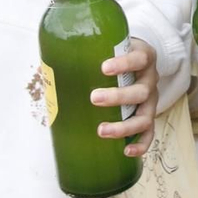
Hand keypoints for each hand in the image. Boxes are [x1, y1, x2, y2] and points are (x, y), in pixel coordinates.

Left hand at [92, 39, 158, 157]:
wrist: (137, 60)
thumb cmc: (116, 55)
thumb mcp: (108, 47)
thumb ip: (86, 54)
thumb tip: (46, 67)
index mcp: (144, 57)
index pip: (139, 58)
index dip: (124, 64)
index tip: (104, 68)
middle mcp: (150, 79)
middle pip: (141, 91)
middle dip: (118, 97)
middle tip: (94, 98)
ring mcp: (151, 100)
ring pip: (145, 116)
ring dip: (125, 126)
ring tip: (102, 130)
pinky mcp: (149, 115)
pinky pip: (149, 133)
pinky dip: (140, 144)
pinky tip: (126, 151)